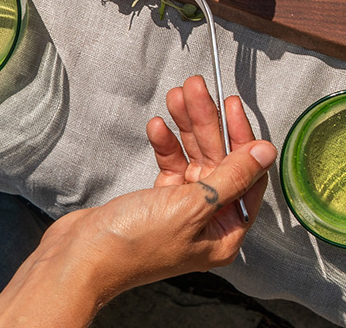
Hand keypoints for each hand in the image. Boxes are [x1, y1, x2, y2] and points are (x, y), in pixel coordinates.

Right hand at [0, 77, 274, 326]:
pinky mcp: (157, 202)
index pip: (247, 176)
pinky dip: (166, 144)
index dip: (241, 138)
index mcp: (225, 232)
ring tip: (178, 94)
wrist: (78, 259)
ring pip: (194, 157)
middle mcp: (208, 222)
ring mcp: (181, 211)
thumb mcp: (193, 205)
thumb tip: (266, 152)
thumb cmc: (133, 244)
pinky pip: (170, 165)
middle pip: (219, 160)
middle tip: (197, 87)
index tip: (231, 106)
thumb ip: (233, 175)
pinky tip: (159, 126)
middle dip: (207, 122)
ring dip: (186, 125)